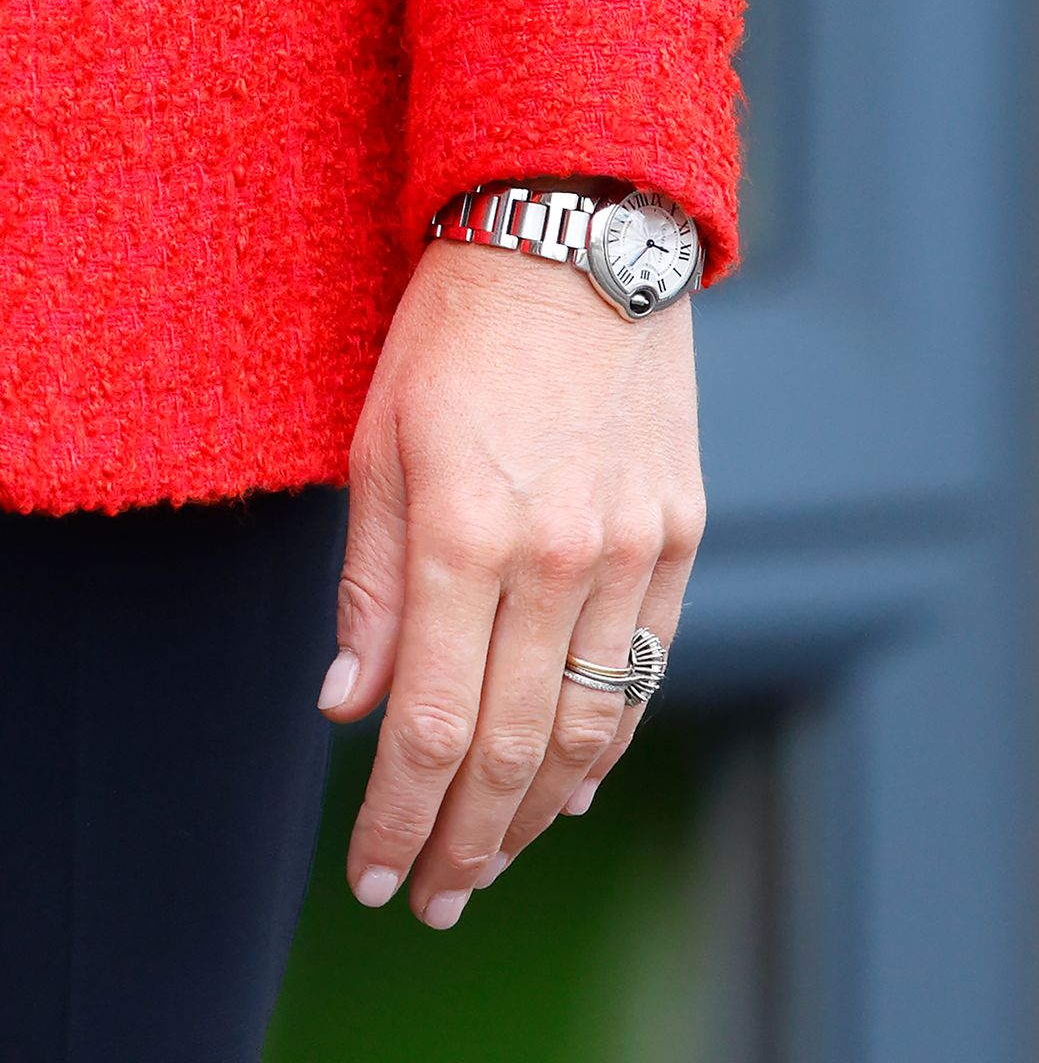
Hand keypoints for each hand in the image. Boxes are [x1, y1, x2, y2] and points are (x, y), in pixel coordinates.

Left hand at [317, 237, 705, 928]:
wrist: (573, 241)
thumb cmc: (455, 335)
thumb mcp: (379, 447)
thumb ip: (369, 585)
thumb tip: (349, 704)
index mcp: (463, 532)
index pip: (426, 725)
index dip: (396, 817)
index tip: (374, 876)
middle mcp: (557, 555)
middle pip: (509, 745)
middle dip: (465, 840)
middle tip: (436, 899)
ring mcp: (632, 546)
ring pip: (588, 721)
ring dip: (536, 808)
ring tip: (496, 859)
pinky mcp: (680, 530)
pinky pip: (645, 660)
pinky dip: (607, 734)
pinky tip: (576, 781)